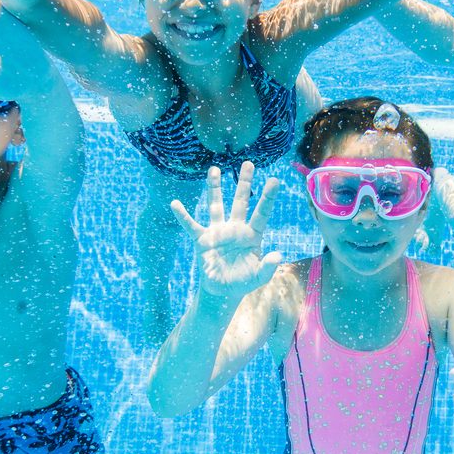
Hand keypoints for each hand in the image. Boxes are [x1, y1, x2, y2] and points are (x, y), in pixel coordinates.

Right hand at [171, 163, 281, 297]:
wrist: (223, 290)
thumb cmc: (243, 281)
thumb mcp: (259, 277)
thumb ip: (268, 266)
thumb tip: (277, 255)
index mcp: (251, 235)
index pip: (261, 213)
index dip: (267, 198)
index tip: (275, 180)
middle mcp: (235, 228)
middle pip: (241, 201)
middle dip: (244, 182)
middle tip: (248, 163)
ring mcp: (218, 231)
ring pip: (216, 205)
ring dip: (215, 188)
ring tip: (214, 168)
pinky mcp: (202, 239)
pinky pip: (191, 225)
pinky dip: (183, 216)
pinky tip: (175, 204)